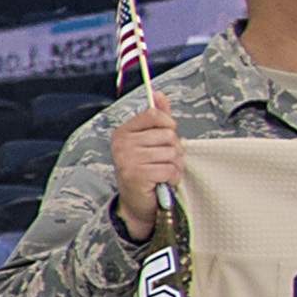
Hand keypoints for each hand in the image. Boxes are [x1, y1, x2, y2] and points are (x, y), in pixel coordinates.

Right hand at [104, 97, 186, 241]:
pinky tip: (163, 182)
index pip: (153, 114)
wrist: (138, 202)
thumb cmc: (147, 169)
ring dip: (175, 166)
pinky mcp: (136, 175)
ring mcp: (127, 160)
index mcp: (123, 132)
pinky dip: (172, 177)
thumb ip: (156, 118)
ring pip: (171, 153)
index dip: (168, 125)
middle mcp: (121, 144)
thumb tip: (159, 94)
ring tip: (165, 173)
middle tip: (165, 161)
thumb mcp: (152, 141)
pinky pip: (169, 169)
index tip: (166, 136)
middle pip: (167, 135)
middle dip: (174, 150)